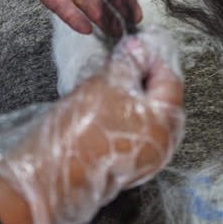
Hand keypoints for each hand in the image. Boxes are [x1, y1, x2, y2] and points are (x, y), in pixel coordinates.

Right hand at [0, 32, 184, 223]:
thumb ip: (128, 63)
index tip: (135, 46)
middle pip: (160, 99)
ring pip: (145, 115)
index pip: (171, 81)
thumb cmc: (82, 131)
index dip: (153, 59)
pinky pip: (132, 130)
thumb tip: (138, 49)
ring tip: (109, 79)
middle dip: (142, 76)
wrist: (51, 177)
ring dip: (131, 94)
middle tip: (123, 60)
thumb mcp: (107, 84)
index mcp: (166, 124)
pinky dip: (122, 113)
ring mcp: (146, 157)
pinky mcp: (126, 164)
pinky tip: (103, 103)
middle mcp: (163, 143)